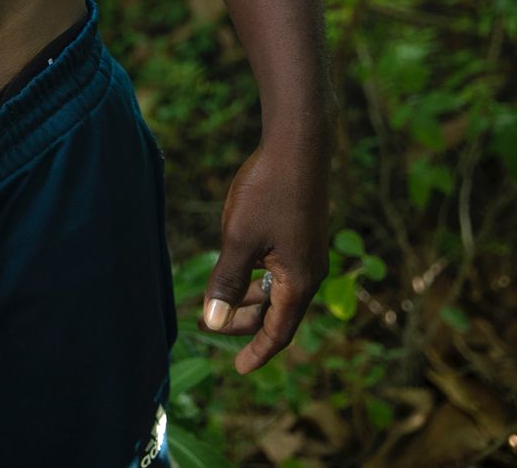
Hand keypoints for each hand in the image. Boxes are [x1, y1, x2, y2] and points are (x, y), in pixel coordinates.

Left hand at [200, 132, 329, 373]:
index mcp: (299, 281)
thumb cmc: (267, 192)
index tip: (238, 369)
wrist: (298, 146)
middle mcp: (308, 271)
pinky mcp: (300, 235)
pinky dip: (255, 277)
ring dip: (247, 299)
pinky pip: (277, 270)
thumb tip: (214, 323)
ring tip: (215, 300)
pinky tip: (234, 268)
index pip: (279, 331)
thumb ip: (226, 283)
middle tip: (207, 324)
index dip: (257, 352)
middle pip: (275, 312)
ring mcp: (306, 252)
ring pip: (275, 290)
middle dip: (242, 323)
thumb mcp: (238, 239)